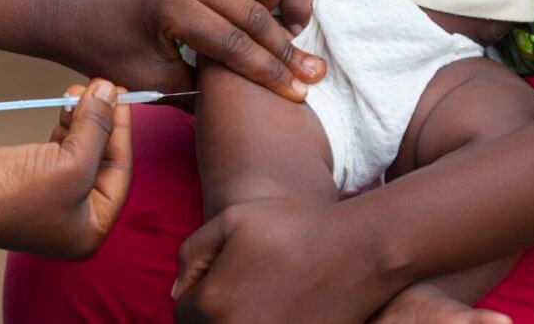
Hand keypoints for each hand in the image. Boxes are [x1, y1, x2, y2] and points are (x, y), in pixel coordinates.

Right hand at [0, 79, 131, 258]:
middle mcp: (74, 216)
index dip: (122, 130)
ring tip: (78, 90)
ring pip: (78, 150)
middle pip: (100, 159)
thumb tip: (109, 91)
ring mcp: (50, 198)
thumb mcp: (71, 162)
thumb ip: (97, 126)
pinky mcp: (29, 179)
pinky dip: (64, 126)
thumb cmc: (15, 195)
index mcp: (92, 226)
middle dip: (102, 121)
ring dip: (82, 118)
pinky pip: (57, 149)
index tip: (123, 95)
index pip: (120, 170)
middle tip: (103, 87)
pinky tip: (65, 104)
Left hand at [34, 0, 326, 105]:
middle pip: (251, 9)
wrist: (72, 13)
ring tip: (286, 30)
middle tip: (314, 73)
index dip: (269, 74)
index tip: (299, 94)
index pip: (233, 44)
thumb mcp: (148, 80)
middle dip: (284, 47)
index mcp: (169, 7)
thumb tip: (245, 96)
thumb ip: (198, 86)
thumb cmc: (103, 51)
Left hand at [172, 199, 410, 322]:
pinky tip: (280, 311)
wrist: (356, 251)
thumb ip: (191, 254)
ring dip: (236, 322)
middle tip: (242, 291)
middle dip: (212, 315)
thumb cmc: (292, 228)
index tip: (221, 279)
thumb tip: (176, 292)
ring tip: (259, 301)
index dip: (196, 294)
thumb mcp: (231, 220)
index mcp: (213, 304)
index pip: (182, 314)